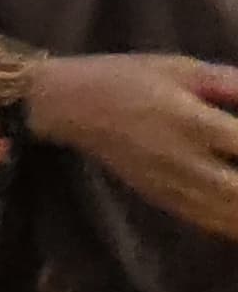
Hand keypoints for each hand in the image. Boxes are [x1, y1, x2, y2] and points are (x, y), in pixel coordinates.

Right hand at [26, 55, 237, 240]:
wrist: (69, 105)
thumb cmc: (125, 77)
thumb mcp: (177, 67)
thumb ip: (227, 82)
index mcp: (190, 120)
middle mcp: (184, 159)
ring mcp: (174, 186)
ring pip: (230, 216)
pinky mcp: (166, 200)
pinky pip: (213, 223)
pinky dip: (234, 224)